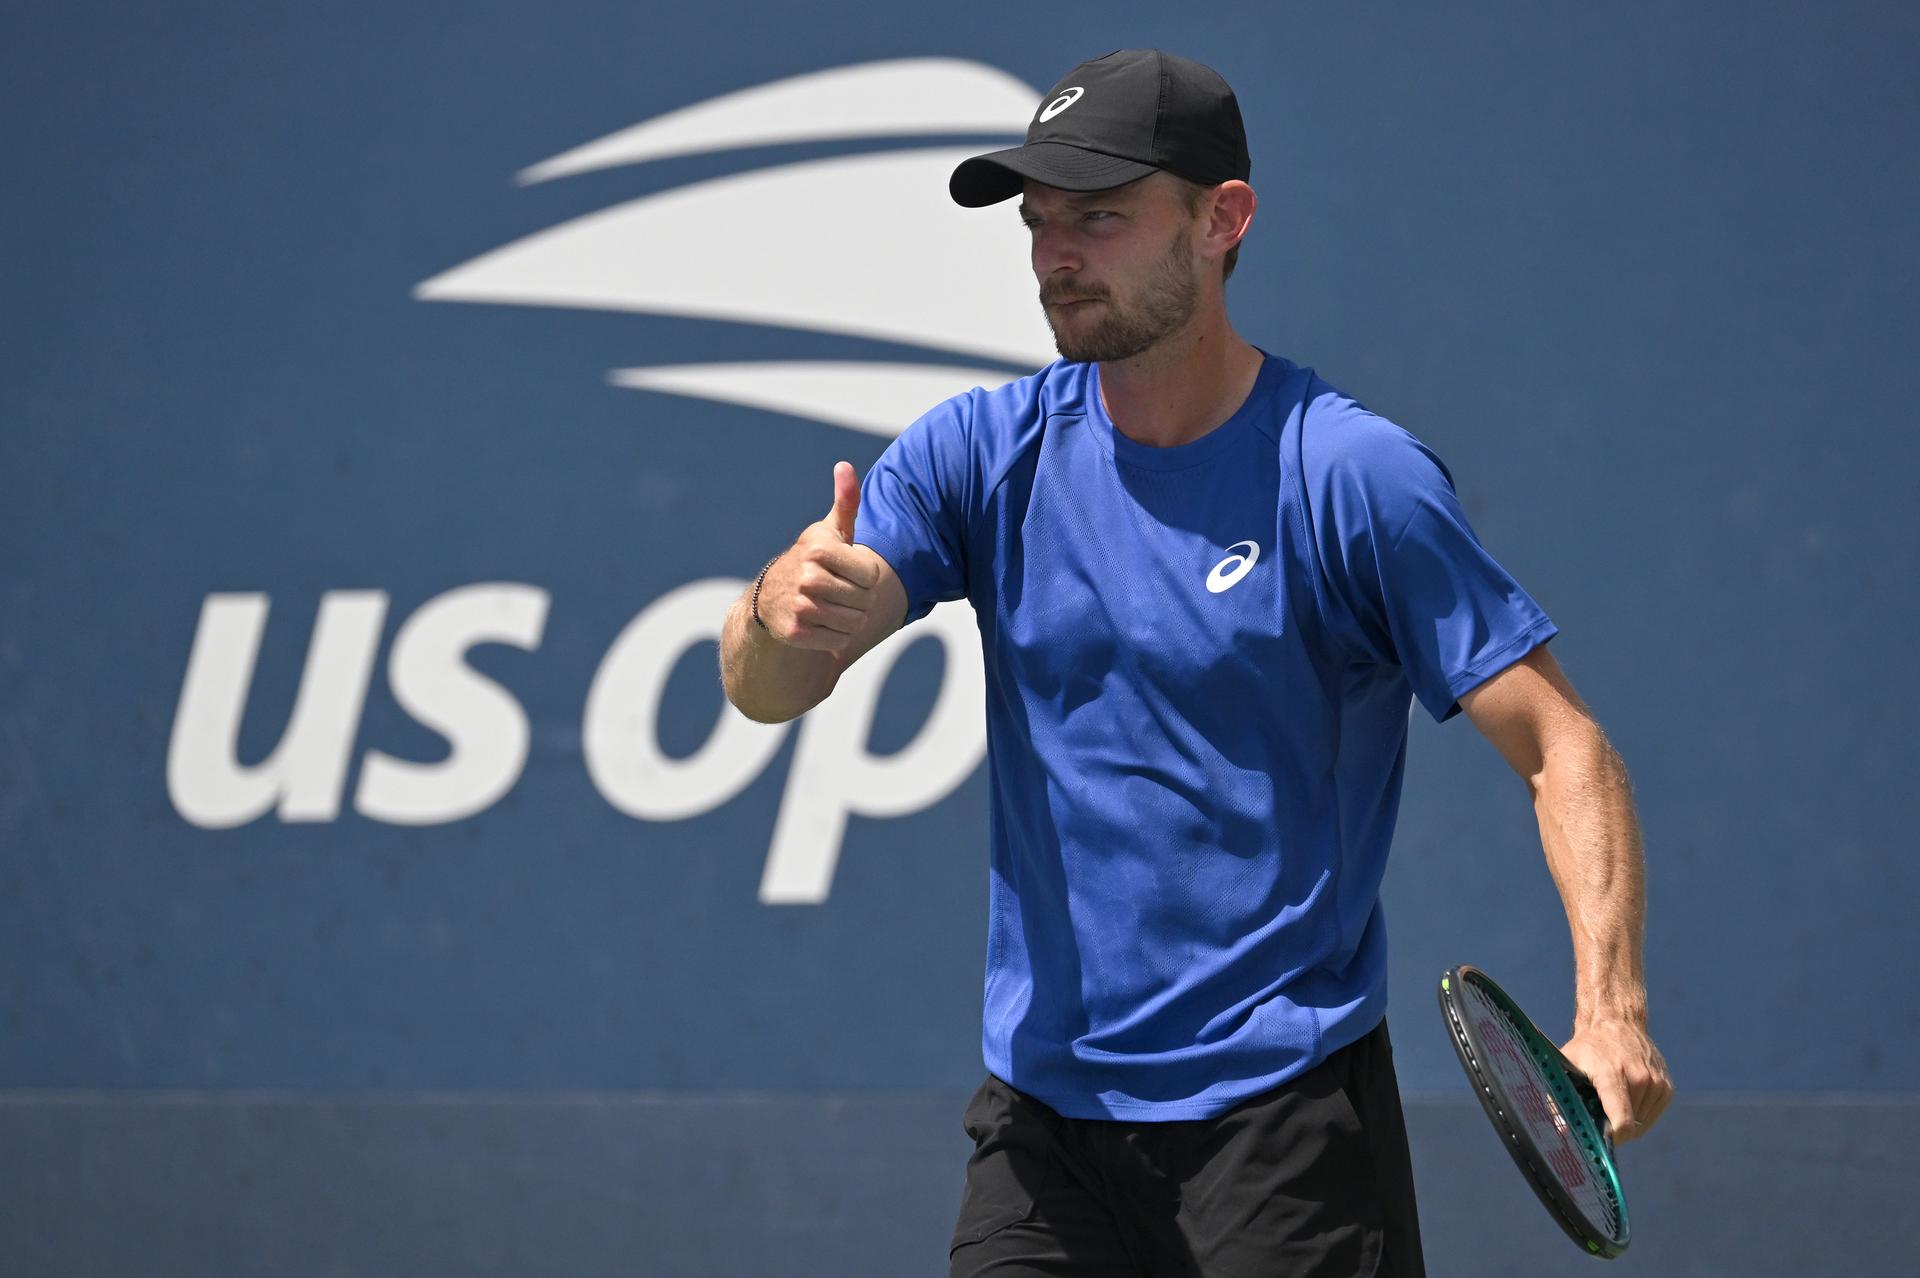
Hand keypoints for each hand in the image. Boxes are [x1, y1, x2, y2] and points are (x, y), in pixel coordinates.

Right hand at [756, 461, 882, 650]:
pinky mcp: (795, 633)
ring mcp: (799, 606)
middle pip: (865, 601)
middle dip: (859, 601)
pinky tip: (820, 624)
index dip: (865, 577)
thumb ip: (845, 502)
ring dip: (849, 619)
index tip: (847, 572)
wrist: (770, 598)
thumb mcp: (829, 532)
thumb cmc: (812, 561)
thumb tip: (845, 466)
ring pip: (854, 623)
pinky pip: (839, 641)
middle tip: (839, 593)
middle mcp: (806, 577)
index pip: (871, 575)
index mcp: (819, 549)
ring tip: (831, 608)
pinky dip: (835, 637)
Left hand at [1559, 1018, 1673, 1144]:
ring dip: (1627, 1121)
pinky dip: (1639, 1114)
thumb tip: (1560, 1131)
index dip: (1612, 1139)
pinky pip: (1652, 1115)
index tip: (1600, 1141)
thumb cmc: (1587, 1048)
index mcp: (1611, 1074)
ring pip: (1642, 1123)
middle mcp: (1639, 1077)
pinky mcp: (1667, 1086)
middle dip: (1613, 1128)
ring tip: (1611, 1100)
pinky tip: (1626, 1097)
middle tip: (1598, 1114)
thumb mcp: (1566, 1065)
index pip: (1622, 1121)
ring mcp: (1656, 1082)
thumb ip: (1559, 1097)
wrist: (1617, 1022)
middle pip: (1630, 1126)